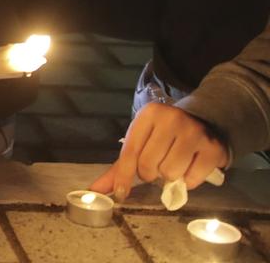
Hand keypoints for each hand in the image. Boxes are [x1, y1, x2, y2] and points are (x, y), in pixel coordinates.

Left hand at [91, 102, 228, 199]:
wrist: (204, 124)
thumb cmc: (164, 136)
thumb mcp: (141, 143)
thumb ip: (120, 167)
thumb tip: (95, 190)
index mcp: (148, 115)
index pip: (130, 151)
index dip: (124, 176)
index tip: (121, 193)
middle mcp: (171, 119)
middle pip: (149, 164)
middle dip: (150, 173)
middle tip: (157, 167)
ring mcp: (194, 132)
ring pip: (170, 172)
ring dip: (169, 176)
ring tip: (174, 165)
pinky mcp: (212, 148)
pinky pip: (191, 179)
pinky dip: (188, 181)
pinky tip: (190, 168)